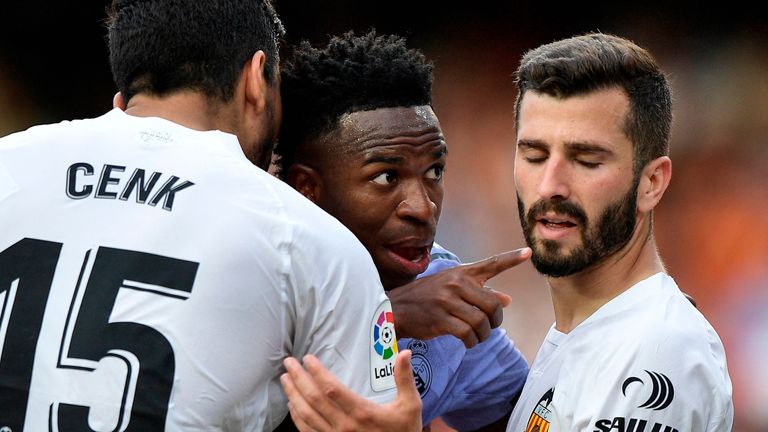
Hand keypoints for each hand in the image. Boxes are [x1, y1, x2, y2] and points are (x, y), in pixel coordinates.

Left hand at [281, 350, 422, 431]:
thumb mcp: (410, 406)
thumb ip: (405, 379)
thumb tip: (406, 352)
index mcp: (362, 412)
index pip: (331, 389)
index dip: (316, 372)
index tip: (307, 358)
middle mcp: (344, 426)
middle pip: (313, 400)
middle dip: (298, 379)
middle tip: (289, 363)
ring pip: (306, 416)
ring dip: (293, 396)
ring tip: (285, 379)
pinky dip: (296, 417)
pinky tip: (292, 405)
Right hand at [388, 247, 530, 346]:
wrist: (396, 308)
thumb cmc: (426, 297)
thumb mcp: (451, 288)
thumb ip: (479, 292)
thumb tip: (507, 299)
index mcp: (461, 273)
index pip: (490, 264)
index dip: (511, 259)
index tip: (528, 253)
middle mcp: (456, 283)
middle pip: (492, 304)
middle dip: (495, 320)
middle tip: (490, 326)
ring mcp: (448, 301)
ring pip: (481, 321)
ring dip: (483, 335)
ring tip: (477, 337)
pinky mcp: (441, 319)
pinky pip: (467, 334)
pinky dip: (471, 342)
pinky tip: (467, 342)